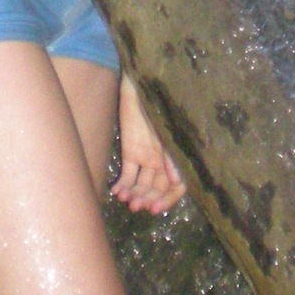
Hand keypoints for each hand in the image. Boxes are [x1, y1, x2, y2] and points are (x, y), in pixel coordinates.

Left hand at [111, 74, 186, 215]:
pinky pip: (128, 174)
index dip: (168, 199)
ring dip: (135, 194)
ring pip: (142, 184)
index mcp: (175, 156)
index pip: (177, 186)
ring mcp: (146, 157)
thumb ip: (171, 155)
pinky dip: (123, 185)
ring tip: (126, 201)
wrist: (139, 85)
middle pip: (158, 188)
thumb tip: (177, 180)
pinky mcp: (131, 152)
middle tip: (137, 207)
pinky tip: (117, 192)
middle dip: (148, 199)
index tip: (156, 208)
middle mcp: (162, 160)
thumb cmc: (157, 104)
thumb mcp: (165, 130)